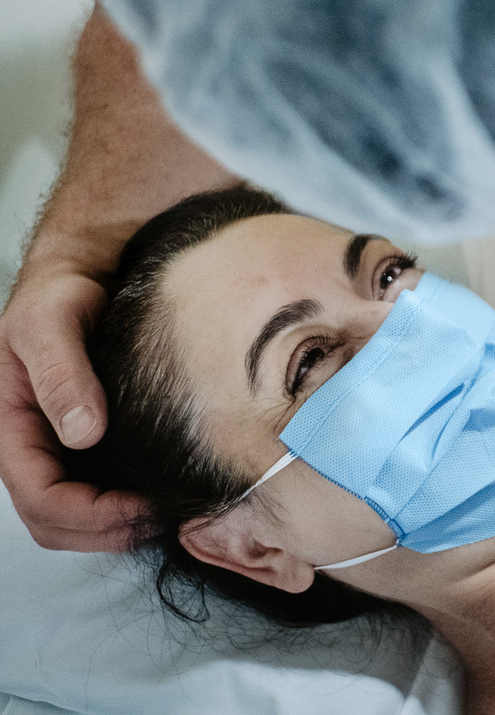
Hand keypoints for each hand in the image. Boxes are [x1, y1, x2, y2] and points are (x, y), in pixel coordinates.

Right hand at [0, 258, 141, 550]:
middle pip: (54, 524)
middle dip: (105, 531)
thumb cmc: (59, 293)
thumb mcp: (51, 321)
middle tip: (163, 518)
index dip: (89, 515)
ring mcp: (58, 449)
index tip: (140, 507)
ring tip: (167, 512)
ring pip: (77, 520)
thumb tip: (82, 433)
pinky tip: (164, 492)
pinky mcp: (89, 444)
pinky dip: (127, 507)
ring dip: (118, 528)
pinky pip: (100, 494)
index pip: (39, 498)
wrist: (84, 275)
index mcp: (8, 426)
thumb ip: (62, 374)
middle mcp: (31, 446)